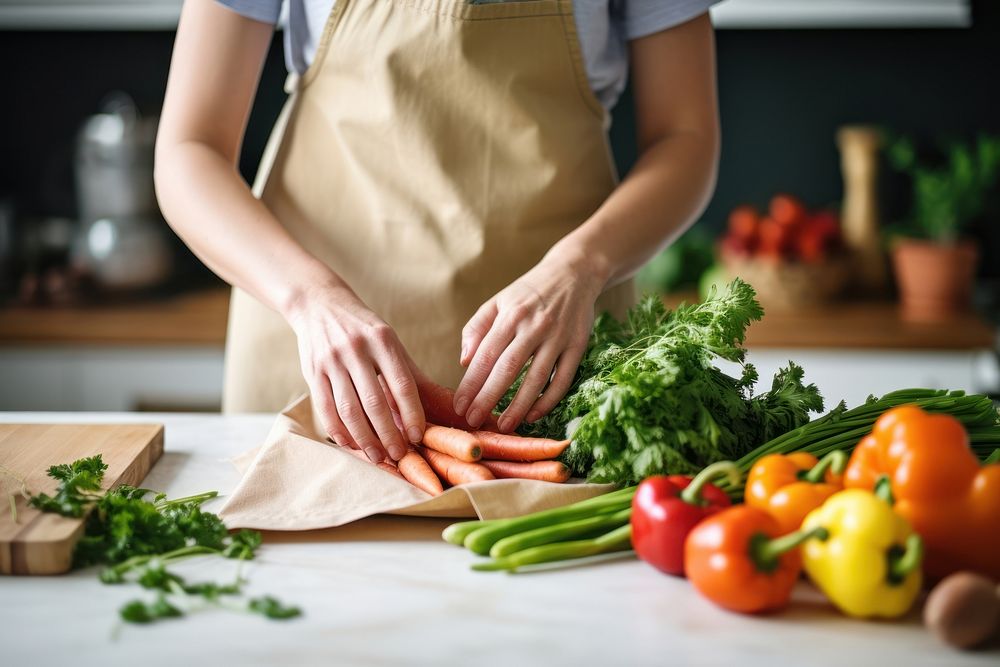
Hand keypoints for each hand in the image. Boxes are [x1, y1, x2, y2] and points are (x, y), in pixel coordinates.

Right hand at [286, 283, 424, 462]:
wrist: (319, 305)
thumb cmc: (363, 329)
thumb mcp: (390, 341)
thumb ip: (411, 373)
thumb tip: (441, 406)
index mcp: (382, 340)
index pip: (402, 383)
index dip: (412, 413)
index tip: (418, 436)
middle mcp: (356, 349)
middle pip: (375, 402)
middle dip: (389, 434)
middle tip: (399, 455)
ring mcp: (331, 361)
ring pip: (349, 409)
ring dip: (365, 438)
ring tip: (377, 456)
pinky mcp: (312, 372)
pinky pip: (326, 408)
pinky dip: (339, 431)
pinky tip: (351, 444)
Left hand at [453, 253, 605, 432]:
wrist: (574, 273)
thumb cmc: (529, 292)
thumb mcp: (498, 301)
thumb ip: (477, 328)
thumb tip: (465, 361)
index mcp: (510, 315)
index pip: (485, 355)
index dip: (471, 383)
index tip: (459, 405)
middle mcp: (534, 327)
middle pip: (508, 369)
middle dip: (488, 398)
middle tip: (473, 421)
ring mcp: (558, 337)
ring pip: (536, 378)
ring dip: (519, 406)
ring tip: (503, 426)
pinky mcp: (578, 346)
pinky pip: (562, 379)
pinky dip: (548, 400)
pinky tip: (533, 415)